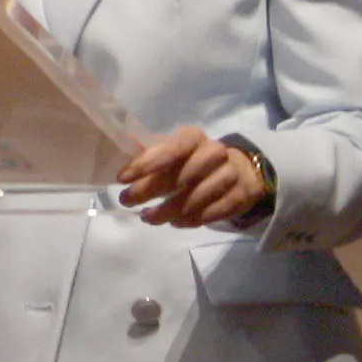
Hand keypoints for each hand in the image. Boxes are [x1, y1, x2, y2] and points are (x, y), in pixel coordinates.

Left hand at [115, 124, 265, 228]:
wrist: (239, 172)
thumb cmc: (193, 161)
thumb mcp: (172, 151)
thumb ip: (149, 151)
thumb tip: (121, 141)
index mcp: (194, 138)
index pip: (172, 148)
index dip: (146, 163)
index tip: (122, 178)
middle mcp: (214, 153)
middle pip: (183, 175)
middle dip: (151, 191)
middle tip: (127, 201)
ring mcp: (230, 175)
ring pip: (197, 198)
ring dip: (168, 211)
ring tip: (148, 217)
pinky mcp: (239, 196)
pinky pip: (212, 213)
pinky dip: (190, 220)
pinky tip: (175, 223)